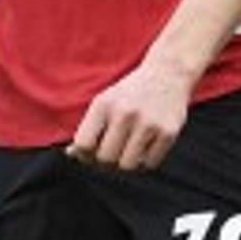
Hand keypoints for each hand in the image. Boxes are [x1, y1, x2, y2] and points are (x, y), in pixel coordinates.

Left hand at [70, 60, 194, 172]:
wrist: (168, 74)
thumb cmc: (130, 94)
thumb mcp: (105, 102)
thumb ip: (88, 128)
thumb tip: (71, 154)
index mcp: (104, 105)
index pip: (84, 144)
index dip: (84, 155)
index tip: (92, 152)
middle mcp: (125, 113)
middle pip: (105, 158)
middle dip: (106, 161)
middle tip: (113, 153)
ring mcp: (149, 123)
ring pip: (127, 165)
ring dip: (126, 163)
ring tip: (129, 152)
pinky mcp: (169, 132)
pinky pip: (150, 164)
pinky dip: (146, 162)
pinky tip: (146, 148)